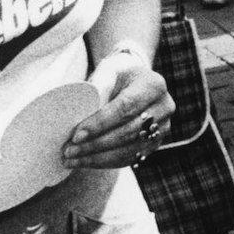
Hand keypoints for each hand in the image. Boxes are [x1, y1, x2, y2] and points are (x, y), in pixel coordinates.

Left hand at [65, 48, 173, 168]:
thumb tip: (78, 109)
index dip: (101, 124)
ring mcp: (162, 128)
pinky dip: (105, 162)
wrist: (136, 83)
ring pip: (128, 149)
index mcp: (154, 85)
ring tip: (72, 159)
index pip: (125, 107)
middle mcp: (164, 107)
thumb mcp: (109, 71)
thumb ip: (97, 86)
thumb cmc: (118, 76)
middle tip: (69, 150)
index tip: (77, 135)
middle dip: (95, 144)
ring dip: (97, 157)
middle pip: (128, 132)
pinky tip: (85, 162)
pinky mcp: (155, 143)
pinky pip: (130, 158)